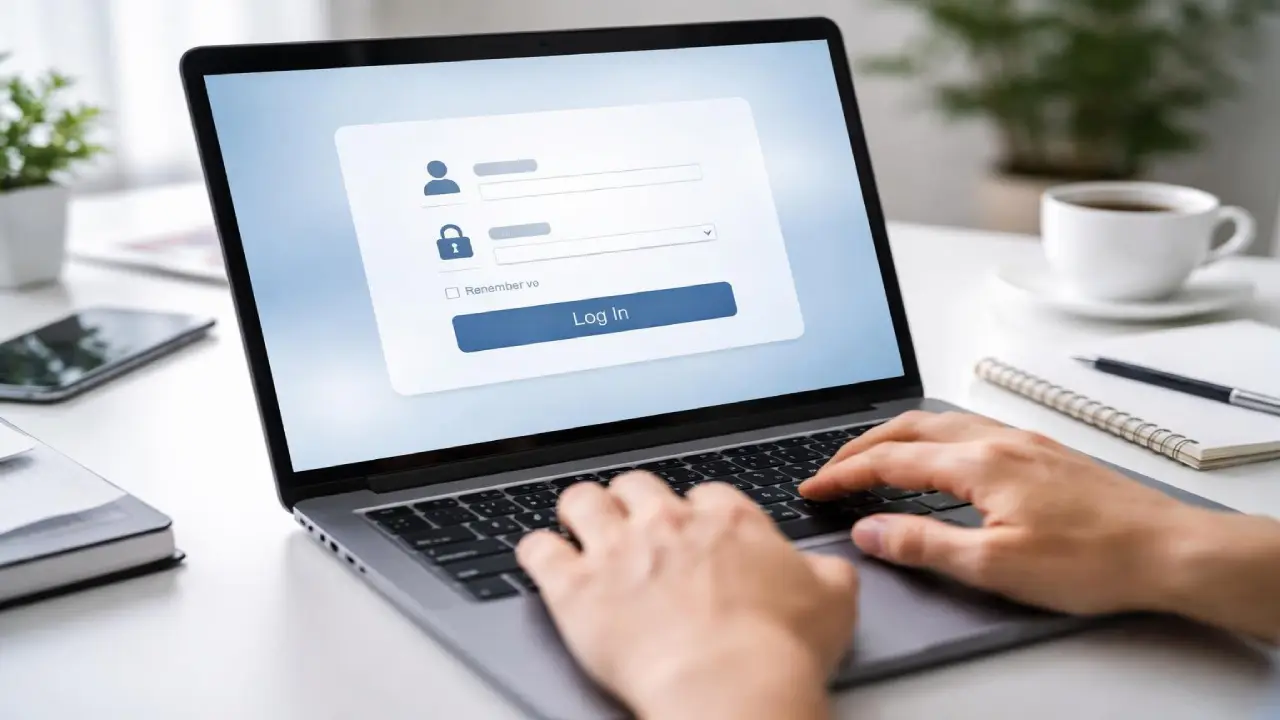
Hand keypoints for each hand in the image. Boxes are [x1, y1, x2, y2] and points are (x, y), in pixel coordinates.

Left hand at [517, 472, 857, 719]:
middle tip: (635, 525)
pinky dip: (537, 549)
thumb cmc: (780, 651)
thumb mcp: (833, 602)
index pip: (703, 494)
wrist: (730, 686)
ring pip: (583, 500)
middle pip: (638, 486)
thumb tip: (826, 569)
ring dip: (581, 510)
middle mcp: (667, 523)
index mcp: (727, 520)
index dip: (695, 514)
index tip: (693, 532)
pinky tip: (542, 555)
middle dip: (635, 502)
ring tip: (580, 523)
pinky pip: (539, 548)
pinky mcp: (574, 588)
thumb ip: (825, 572)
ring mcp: (617, 550)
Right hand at [800, 411, 1197, 615]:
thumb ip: (924, 544)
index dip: (845, 474)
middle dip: (862, 445)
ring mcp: (1023, 440)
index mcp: (980, 462)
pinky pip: (970, 427)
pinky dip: (933, 437)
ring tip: (872, 458)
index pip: (892, 460)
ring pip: (941, 421)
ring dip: (897, 436)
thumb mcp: (995, 566)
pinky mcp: (1043, 451)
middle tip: (831, 469)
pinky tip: (938, 457)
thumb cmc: (1094, 559)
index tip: (815, 487)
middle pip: (910, 427)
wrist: (1168, 549)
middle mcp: (998, 439)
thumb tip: (870, 531)